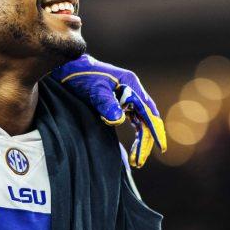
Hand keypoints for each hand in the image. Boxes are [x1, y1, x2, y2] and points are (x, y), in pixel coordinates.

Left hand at [50, 55, 165, 166]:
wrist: (69, 68)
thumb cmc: (82, 76)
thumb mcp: (94, 90)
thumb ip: (106, 104)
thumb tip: (118, 120)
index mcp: (131, 85)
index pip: (147, 112)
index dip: (154, 131)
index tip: (160, 147)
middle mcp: (133, 90)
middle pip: (147, 119)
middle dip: (146, 141)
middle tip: (139, 161)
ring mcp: (127, 96)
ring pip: (141, 121)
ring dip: (141, 140)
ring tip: (136, 160)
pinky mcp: (119, 102)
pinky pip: (133, 120)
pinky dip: (136, 134)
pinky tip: (133, 147)